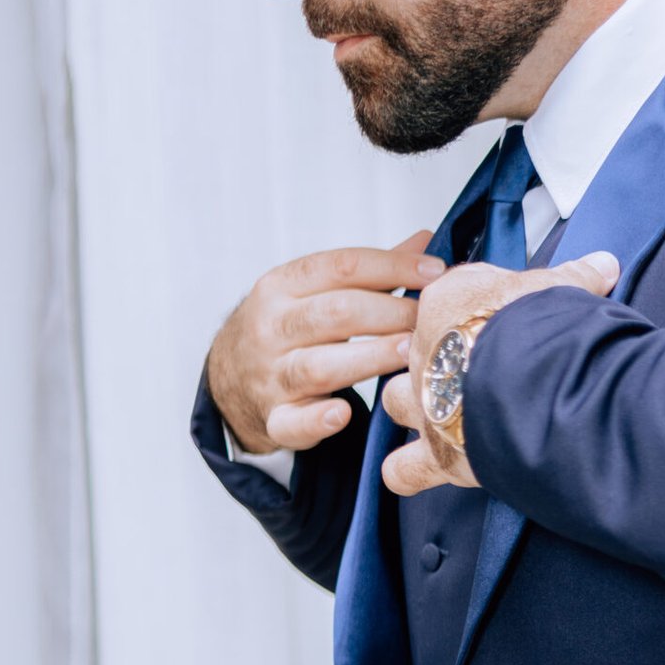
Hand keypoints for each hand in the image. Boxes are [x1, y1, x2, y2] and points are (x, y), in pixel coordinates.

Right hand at [205, 229, 446, 452]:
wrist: (228, 376)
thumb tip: (425, 242)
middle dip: (390, 313)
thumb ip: (369, 272)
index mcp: (281, 286)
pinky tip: (343, 413)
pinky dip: (317, 420)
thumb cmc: (288, 327)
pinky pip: (293, 422)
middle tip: (430, 319)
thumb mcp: (313, 291)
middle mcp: (272, 327)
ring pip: (320, 366)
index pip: (341, 267)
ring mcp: (271, 374)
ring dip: (370, 357)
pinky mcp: (275, 418)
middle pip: (336, 313)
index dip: (393, 266)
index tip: (436, 272)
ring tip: (410, 352)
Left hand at [380, 250, 620, 498]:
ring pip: (397, 402)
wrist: (537, 380)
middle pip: (420, 349)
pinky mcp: (437, 451)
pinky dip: (409, 473)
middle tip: (478, 368)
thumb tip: (603, 264)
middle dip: (444, 359)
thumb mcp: (567, 288)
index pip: (452, 297)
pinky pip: (404, 469)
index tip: (505, 316)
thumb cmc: (545, 328)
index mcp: (451, 302)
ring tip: (449, 416)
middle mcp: (427, 350)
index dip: (479, 309)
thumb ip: (580, 276)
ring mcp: (428, 401)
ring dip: (417, 411)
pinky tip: (422, 472)